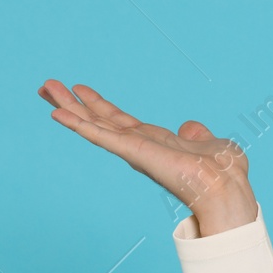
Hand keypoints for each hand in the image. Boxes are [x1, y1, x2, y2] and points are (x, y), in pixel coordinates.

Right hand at [37, 80, 257, 234]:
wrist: (226, 186)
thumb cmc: (224, 172)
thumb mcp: (211, 144)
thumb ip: (197, 135)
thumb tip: (189, 128)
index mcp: (156, 142)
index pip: (120, 120)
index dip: (99, 105)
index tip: (79, 90)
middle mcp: (140, 145)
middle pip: (99, 119)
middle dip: (74, 103)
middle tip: (47, 85)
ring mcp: (134, 149)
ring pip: (95, 124)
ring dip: (69, 107)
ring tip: (45, 88)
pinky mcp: (134, 152)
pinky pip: (101, 136)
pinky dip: (79, 124)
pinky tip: (58, 113)